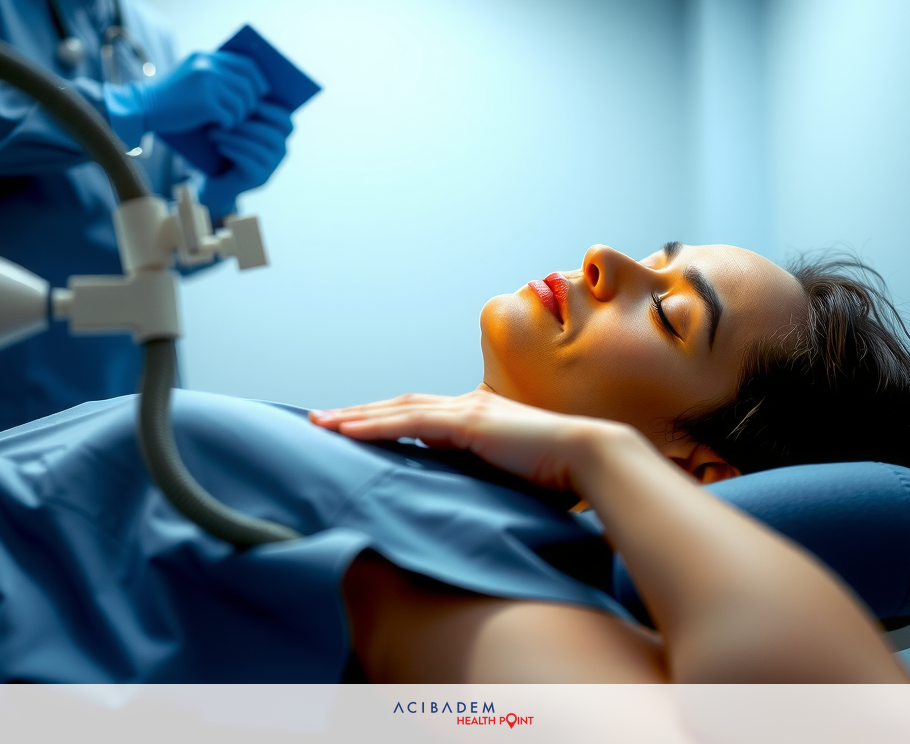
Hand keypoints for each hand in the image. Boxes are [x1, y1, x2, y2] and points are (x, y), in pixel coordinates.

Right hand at [103, 51, 267, 143]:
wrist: (142, 107)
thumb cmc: (170, 97)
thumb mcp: (191, 76)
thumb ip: (214, 74)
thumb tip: (249, 85)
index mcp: (206, 57)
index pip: (247, 64)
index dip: (259, 80)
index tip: (263, 93)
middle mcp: (208, 66)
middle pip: (249, 85)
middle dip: (252, 103)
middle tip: (247, 115)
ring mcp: (207, 83)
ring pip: (242, 103)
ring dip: (240, 116)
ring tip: (230, 123)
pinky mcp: (204, 103)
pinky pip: (230, 116)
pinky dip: (228, 125)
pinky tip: (219, 128)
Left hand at [198, 102, 293, 213]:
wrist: (219, 179)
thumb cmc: (228, 144)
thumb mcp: (238, 126)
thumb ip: (245, 111)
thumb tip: (244, 87)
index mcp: (280, 136)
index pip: (287, 123)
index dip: (272, 112)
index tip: (252, 104)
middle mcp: (281, 152)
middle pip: (273, 136)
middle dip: (248, 126)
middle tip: (227, 119)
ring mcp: (272, 167)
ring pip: (259, 149)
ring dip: (235, 138)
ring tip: (214, 132)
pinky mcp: (260, 179)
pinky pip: (249, 163)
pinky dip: (233, 152)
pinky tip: (219, 146)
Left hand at [310, 391, 633, 493]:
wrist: (587, 459)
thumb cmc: (558, 477)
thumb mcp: (509, 478)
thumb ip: (481, 480)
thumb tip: (455, 503)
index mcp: (478, 418)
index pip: (420, 414)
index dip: (385, 420)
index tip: (354, 430)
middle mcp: (468, 406)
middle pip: (400, 405)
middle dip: (359, 413)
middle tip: (321, 421)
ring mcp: (467, 411)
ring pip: (398, 409)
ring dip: (356, 416)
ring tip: (322, 424)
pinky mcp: (467, 422)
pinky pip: (409, 421)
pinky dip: (375, 425)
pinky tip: (348, 431)